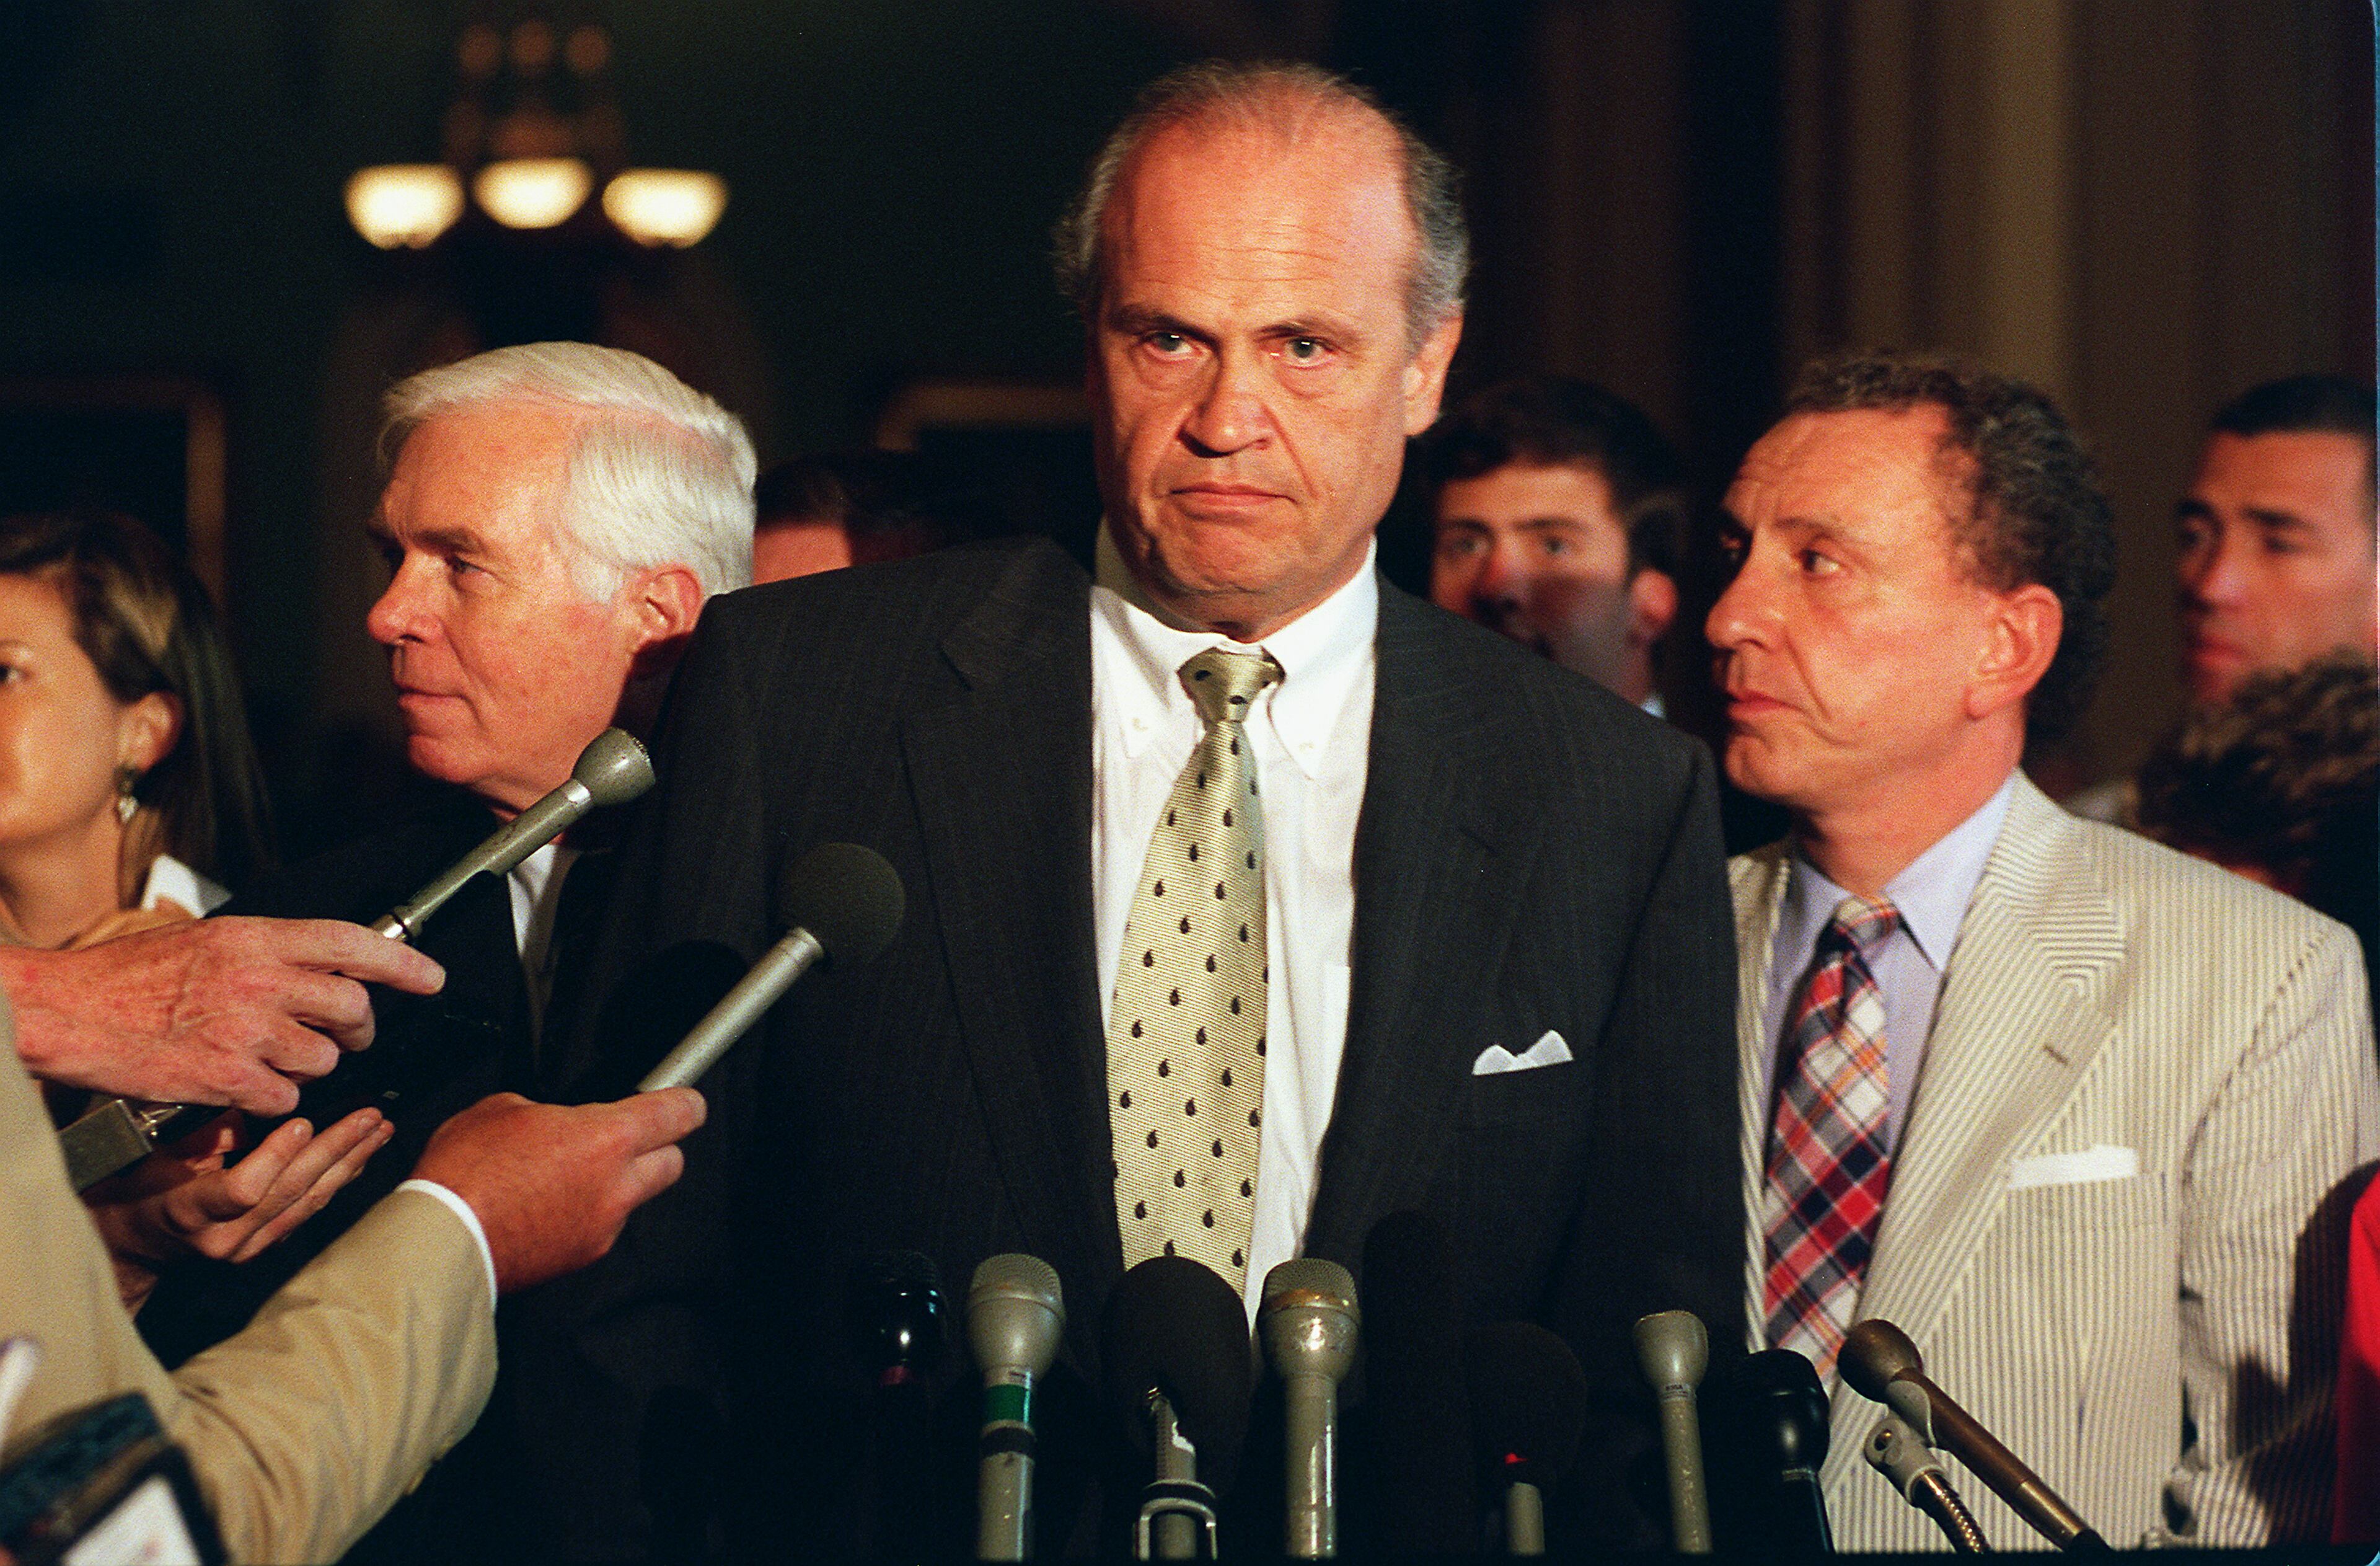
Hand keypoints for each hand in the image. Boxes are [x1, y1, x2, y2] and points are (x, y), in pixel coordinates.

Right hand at [2, 917, 444, 1114]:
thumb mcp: (206, 940)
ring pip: (324, 1058)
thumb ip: (266, 952)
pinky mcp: (228, 1077)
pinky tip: (242, 1087)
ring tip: (271, 1060)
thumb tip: (318, 962)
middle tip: (346, 1037)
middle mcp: (261, 980)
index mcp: (257, 938)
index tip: (432, 979)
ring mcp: (247, 1030)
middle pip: (354, 1008)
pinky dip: (271, 1101)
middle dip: (358, 1030)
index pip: (354, 943)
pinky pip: (286, 1098)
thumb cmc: (129, 977)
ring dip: (309, 1067)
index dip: (404, 964)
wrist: (71, 1011)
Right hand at [83, 1108, 395, 1307]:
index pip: (244, 1189)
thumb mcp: (161, 1156)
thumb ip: (208, 1134)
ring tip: (380, 1130)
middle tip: (370, 1117)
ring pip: (310, 1202)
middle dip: (336, 1150)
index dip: (276, 1157)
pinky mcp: (266, 1246)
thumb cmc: (143, 1187)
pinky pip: (309, 1209)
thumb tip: (255, 1100)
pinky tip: (361, 1155)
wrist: (137, 1241)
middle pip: (291, 1192)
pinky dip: (338, 1179)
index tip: (301, 1121)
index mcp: (191, 1212)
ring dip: (350, 1162)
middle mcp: (226, 1238)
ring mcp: (250, 1247)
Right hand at [413, 1089, 706, 1293]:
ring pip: (634, 1199)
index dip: (686, 1104)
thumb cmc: (466, 1174)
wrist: (442, 1240)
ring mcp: (603, 1226)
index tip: (688, 1103)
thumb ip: (546, 1110)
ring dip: (615, 1185)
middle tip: (627, 1140)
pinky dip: (586, 1215)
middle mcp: (616, 1185)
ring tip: (567, 1177)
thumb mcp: (502, 1109)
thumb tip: (552, 1119)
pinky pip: (602, 1227)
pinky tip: (548, 1207)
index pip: (676, 1115)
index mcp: (607, 1138)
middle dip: (657, 1148)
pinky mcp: (583, 1256)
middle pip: (672, 1162)